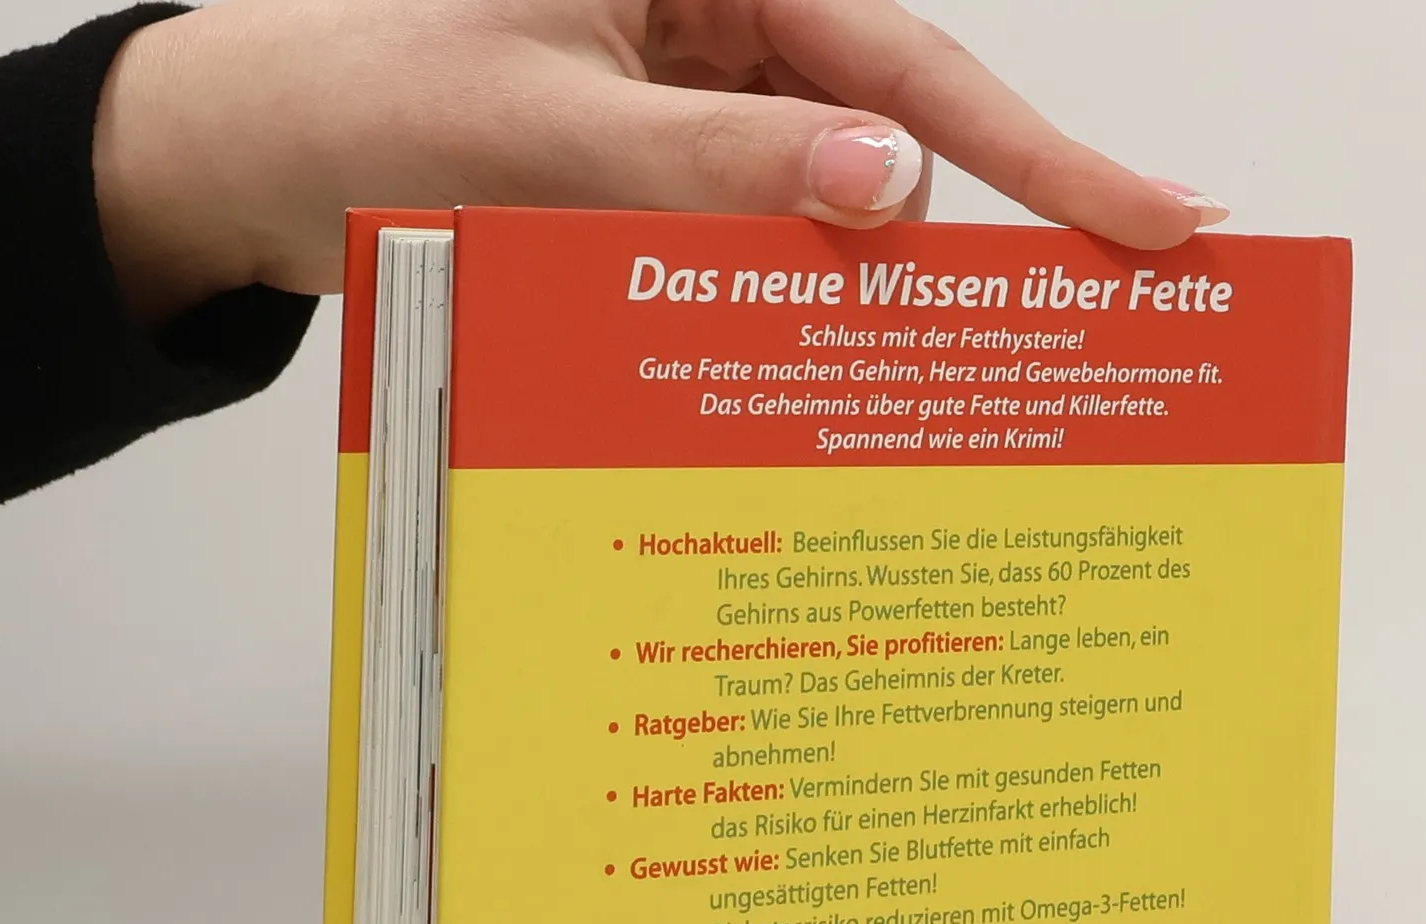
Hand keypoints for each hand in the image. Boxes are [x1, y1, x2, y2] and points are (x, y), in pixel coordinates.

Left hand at [94, 0, 1228, 323]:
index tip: (1159, 224)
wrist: (266, 157)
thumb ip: (722, 165)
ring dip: (868, 290)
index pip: (911, 64)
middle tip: (1085, 331)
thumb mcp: (551, 133)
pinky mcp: (674, 174)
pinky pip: (768, 237)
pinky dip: (794, 302)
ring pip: (834, 200)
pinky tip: (823, 363)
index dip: (1045, 155)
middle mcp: (726, 20)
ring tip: (944, 385)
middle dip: (976, 237)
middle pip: (897, 128)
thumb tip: (888, 190)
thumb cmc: (373, 102)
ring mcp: (703, 102)